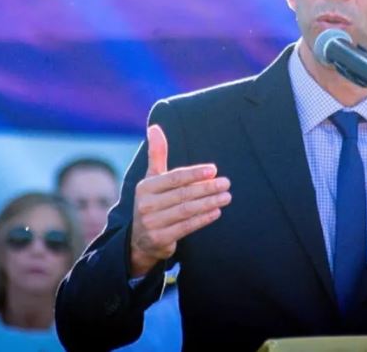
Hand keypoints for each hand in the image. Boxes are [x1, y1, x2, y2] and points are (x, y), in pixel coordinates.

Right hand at [129, 124, 231, 276]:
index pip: (174, 178)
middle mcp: (146, 204)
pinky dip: (203, 219)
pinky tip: (217, 212)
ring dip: (209, 203)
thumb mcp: (152, 178)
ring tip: (226, 197)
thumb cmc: (153, 202)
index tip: (213, 170)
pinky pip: (186, 227)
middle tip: (226, 183)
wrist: (140, 240)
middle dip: (207, 188)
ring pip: (186, 210)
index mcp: (145, 187)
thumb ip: (157, 154)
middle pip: (183, 194)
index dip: (194, 173)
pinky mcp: (160, 239)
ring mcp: (152, 223)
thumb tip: (155, 127)